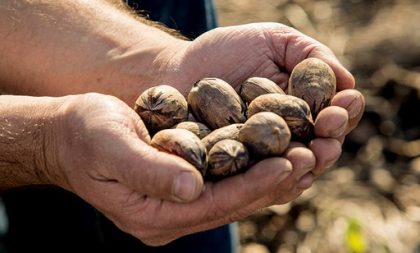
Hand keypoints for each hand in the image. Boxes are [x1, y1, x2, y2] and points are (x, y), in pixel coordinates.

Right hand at [44, 93, 315, 244]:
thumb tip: (192, 186)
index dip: (253, 183)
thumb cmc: (85, 135)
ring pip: (236, 192)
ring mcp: (179, 203)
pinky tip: (280, 148)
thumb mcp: (110, 147)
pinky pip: (228, 178)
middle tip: (313, 156)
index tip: (289, 161)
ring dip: (272, 173)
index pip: (214, 203)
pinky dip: (255, 164)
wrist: (69, 135)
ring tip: (309, 152)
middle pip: (232, 201)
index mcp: (153, 215)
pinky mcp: (184, 186)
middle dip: (273, 179)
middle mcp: (171, 216)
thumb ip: (148, 170)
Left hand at [168, 22, 364, 179]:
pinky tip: (281, 173)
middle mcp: (289, 138)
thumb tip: (347, 82)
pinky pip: (260, 183)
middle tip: (328, 135)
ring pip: (294, 170)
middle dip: (329, 142)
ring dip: (306, 165)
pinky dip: (273, 180)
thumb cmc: (226, 52)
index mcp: (303, 109)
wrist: (178, 71)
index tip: (343, 104)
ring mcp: (264, 159)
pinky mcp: (239, 174)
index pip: (334, 116)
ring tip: (308, 156)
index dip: (344, 112)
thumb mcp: (272, 40)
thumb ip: (310, 55)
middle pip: (319, 149)